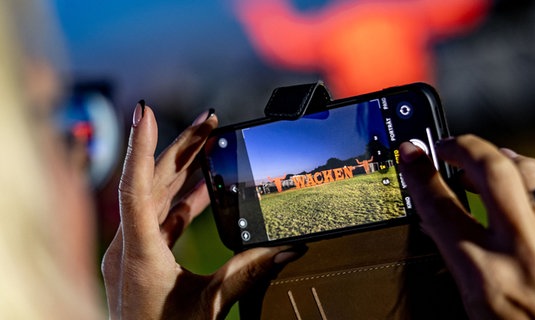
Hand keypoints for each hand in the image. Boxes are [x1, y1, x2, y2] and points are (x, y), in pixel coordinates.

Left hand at [102, 102, 300, 318]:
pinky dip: (180, 202)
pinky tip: (202, 189)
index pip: (135, 188)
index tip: (146, 111)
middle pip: (151, 184)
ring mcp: (131, 254)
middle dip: (181, 148)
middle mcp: (128, 248)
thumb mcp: (210, 306)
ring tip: (208, 145)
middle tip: (208, 121)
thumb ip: (248, 273)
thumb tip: (286, 248)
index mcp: (139, 256)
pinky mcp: (141, 260)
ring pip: (154, 199)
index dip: (142, 146)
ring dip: (181, 171)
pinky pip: (158, 220)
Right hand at [399, 135, 534, 318]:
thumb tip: (436, 220)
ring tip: (484, 160)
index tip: (410, 155)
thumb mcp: (473, 299)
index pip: (441, 206)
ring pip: (529, 170)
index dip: (420, 173)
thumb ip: (454, 255)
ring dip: (501, 158)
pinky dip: (532, 176)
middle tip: (446, 146)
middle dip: (463, 147)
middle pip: (490, 170)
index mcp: (486, 273)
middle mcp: (525, 249)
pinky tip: (522, 180)